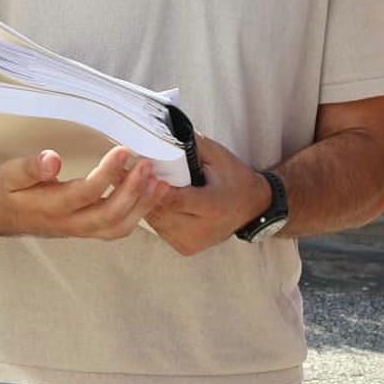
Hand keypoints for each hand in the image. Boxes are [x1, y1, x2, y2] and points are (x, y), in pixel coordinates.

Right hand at [0, 145, 171, 239]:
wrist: (7, 215)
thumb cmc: (12, 191)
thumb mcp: (10, 175)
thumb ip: (30, 168)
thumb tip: (52, 159)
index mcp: (50, 208)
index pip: (84, 193)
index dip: (106, 173)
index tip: (123, 150)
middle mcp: (69, 224)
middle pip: (108, 216)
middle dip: (132, 191)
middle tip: (147, 165)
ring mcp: (82, 230)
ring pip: (118, 227)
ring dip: (142, 205)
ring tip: (159, 182)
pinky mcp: (91, 230)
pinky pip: (119, 228)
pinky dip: (140, 212)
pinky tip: (152, 193)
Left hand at [144, 137, 271, 256]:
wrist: (251, 207)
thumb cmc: (235, 180)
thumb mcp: (218, 157)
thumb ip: (191, 147)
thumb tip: (164, 136)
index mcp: (215, 206)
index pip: (176, 200)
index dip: (155, 187)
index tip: (141, 172)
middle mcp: (203, 230)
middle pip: (162, 212)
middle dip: (146, 192)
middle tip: (132, 173)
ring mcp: (193, 242)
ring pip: (156, 222)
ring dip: (146, 203)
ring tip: (137, 183)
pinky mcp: (185, 247)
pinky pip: (160, 228)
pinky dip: (155, 213)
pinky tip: (153, 198)